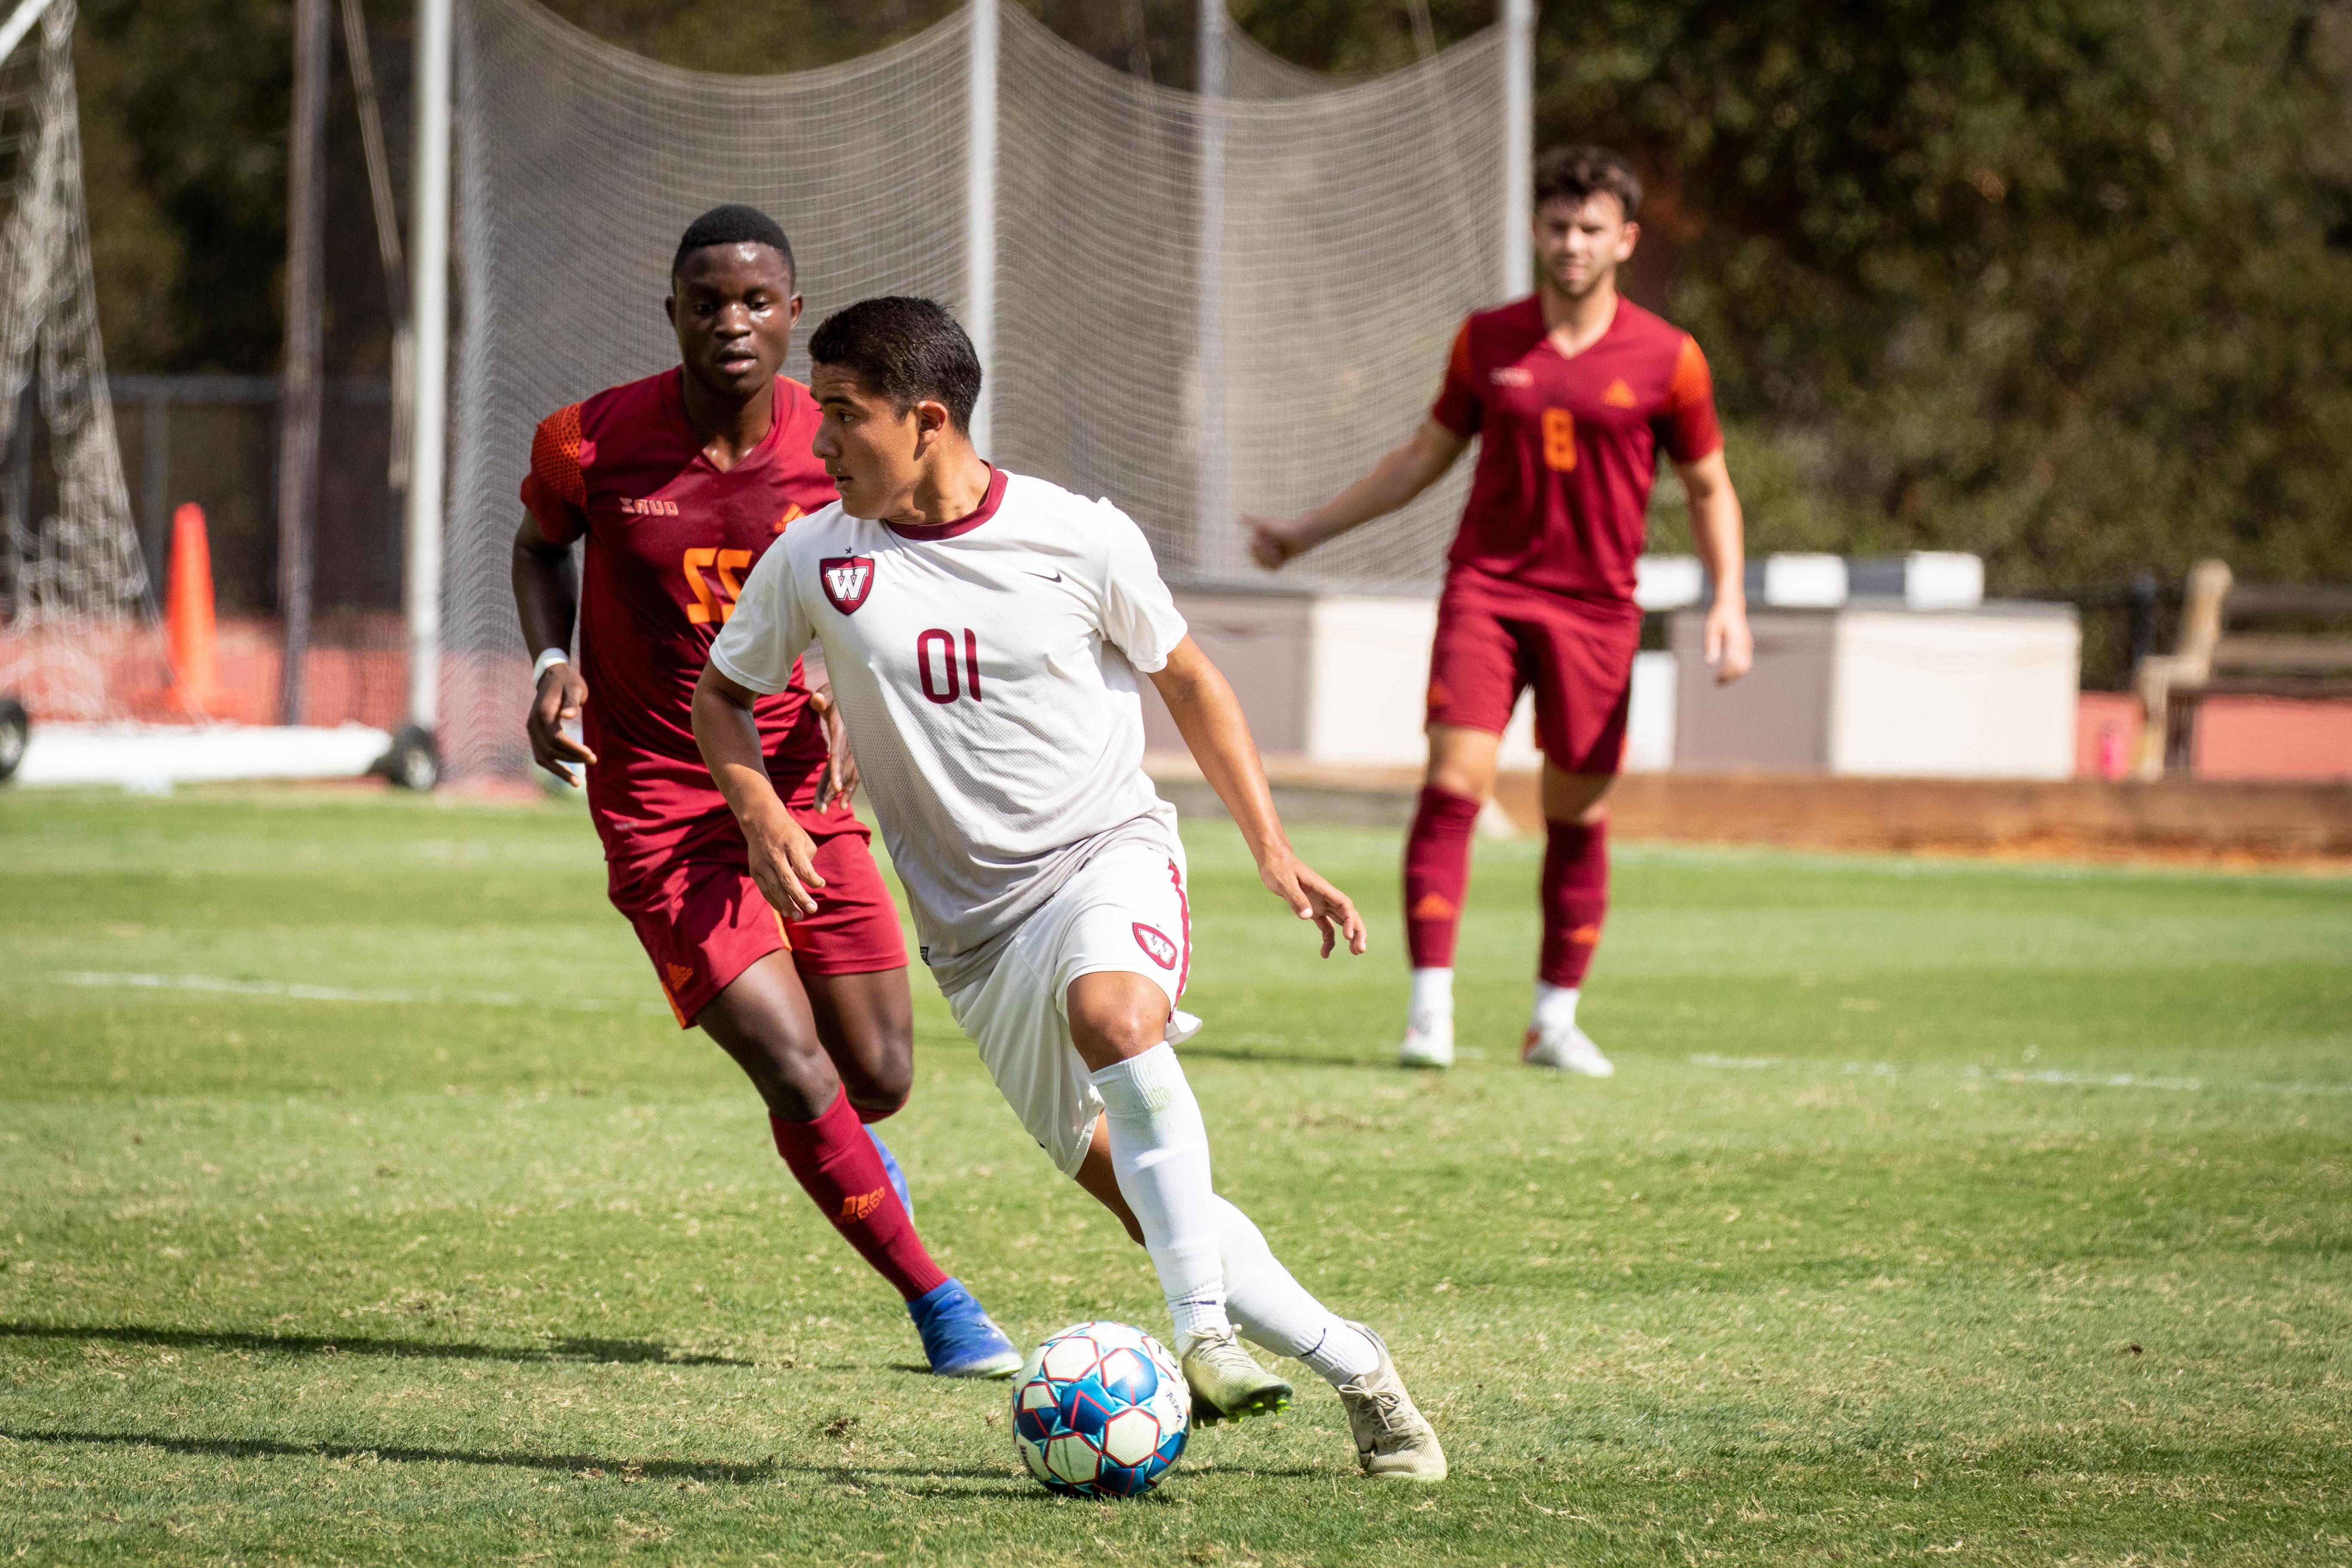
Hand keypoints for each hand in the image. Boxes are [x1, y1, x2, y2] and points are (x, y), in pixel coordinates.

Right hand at [525, 663, 596, 784]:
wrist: (552, 676)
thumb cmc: (568, 682)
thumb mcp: (574, 687)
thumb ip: (572, 702)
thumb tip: (569, 716)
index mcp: (542, 713)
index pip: (556, 738)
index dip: (573, 749)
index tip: (591, 755)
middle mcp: (533, 724)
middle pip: (550, 750)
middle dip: (571, 759)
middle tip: (593, 760)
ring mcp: (532, 731)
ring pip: (542, 757)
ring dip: (560, 770)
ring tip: (577, 781)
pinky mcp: (535, 736)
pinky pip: (541, 756)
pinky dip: (553, 767)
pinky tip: (568, 776)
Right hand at [743, 802, 825, 919]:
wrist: (761, 821)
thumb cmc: (789, 832)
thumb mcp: (803, 838)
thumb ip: (808, 859)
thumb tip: (809, 881)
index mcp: (790, 844)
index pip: (802, 866)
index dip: (812, 878)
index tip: (821, 884)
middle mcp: (774, 855)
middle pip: (788, 880)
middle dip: (801, 897)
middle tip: (812, 909)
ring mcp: (762, 863)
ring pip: (775, 888)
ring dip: (787, 904)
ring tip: (798, 916)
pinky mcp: (754, 870)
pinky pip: (765, 889)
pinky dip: (774, 901)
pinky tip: (784, 910)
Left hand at [810, 687, 860, 810]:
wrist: (854, 693)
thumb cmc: (836, 692)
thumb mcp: (828, 691)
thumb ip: (822, 697)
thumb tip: (816, 700)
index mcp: (843, 727)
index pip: (839, 751)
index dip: (838, 769)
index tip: (837, 788)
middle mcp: (852, 741)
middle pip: (842, 769)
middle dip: (832, 791)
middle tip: (820, 810)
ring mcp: (854, 748)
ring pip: (848, 775)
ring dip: (838, 794)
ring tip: (826, 810)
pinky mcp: (853, 753)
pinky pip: (852, 773)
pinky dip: (848, 788)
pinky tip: (842, 803)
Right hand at [1243, 514, 1299, 571]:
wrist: (1304, 535)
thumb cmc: (1285, 527)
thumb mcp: (1266, 524)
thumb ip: (1251, 521)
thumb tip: (1238, 514)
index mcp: (1259, 537)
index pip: (1250, 550)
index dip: (1259, 548)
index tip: (1270, 540)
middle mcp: (1264, 544)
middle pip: (1256, 559)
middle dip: (1266, 554)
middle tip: (1277, 547)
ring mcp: (1272, 552)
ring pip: (1264, 565)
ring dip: (1271, 559)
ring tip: (1280, 552)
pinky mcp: (1280, 560)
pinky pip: (1272, 569)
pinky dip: (1277, 564)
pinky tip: (1283, 558)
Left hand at [1257, 849, 1367, 957]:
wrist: (1274, 861)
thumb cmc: (1278, 868)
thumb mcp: (1284, 882)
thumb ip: (1295, 898)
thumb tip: (1307, 917)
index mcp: (1323, 888)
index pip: (1344, 905)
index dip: (1350, 920)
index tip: (1348, 936)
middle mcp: (1326, 897)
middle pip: (1349, 914)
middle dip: (1358, 931)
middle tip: (1360, 950)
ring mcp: (1322, 903)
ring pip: (1342, 921)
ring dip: (1350, 936)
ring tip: (1355, 953)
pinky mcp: (1314, 909)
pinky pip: (1326, 926)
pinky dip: (1329, 939)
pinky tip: (1325, 954)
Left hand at [1704, 595, 1753, 684]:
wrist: (1732, 605)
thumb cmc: (1719, 616)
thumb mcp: (1711, 628)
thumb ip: (1711, 645)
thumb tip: (1710, 662)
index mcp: (1736, 640)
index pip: (1733, 664)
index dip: (1725, 675)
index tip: (1715, 680)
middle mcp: (1745, 644)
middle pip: (1741, 668)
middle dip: (1730, 678)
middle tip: (1716, 683)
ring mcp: (1748, 645)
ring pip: (1745, 667)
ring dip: (1734, 676)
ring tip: (1720, 681)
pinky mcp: (1747, 646)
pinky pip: (1746, 662)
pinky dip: (1737, 670)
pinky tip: (1726, 673)